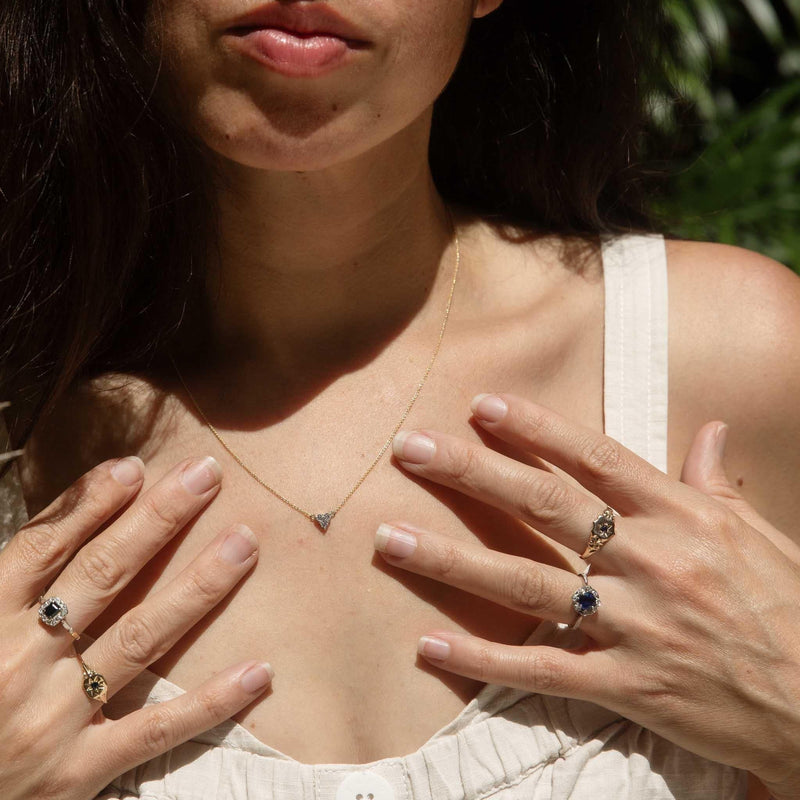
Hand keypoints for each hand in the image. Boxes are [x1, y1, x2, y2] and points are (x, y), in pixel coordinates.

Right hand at [0, 455, 272, 799]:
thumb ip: (12, 584)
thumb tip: (67, 519)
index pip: (43, 548)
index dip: (89, 504)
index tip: (135, 466)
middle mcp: (18, 665)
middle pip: (102, 576)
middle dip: (158, 519)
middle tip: (207, 475)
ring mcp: (52, 720)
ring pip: (140, 637)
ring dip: (198, 587)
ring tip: (244, 544)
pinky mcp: (78, 772)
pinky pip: (156, 730)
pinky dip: (211, 701)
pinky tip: (258, 671)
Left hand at [375, 393, 799, 797]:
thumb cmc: (789, 605)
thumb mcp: (756, 533)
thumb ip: (716, 481)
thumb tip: (708, 430)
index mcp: (682, 515)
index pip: (594, 458)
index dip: (535, 428)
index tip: (481, 405)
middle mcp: (650, 561)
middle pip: (545, 506)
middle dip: (471, 473)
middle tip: (409, 450)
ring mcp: (634, 624)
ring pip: (526, 584)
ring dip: (451, 559)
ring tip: (389, 539)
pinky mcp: (627, 685)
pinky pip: (542, 670)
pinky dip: (483, 658)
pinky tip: (429, 644)